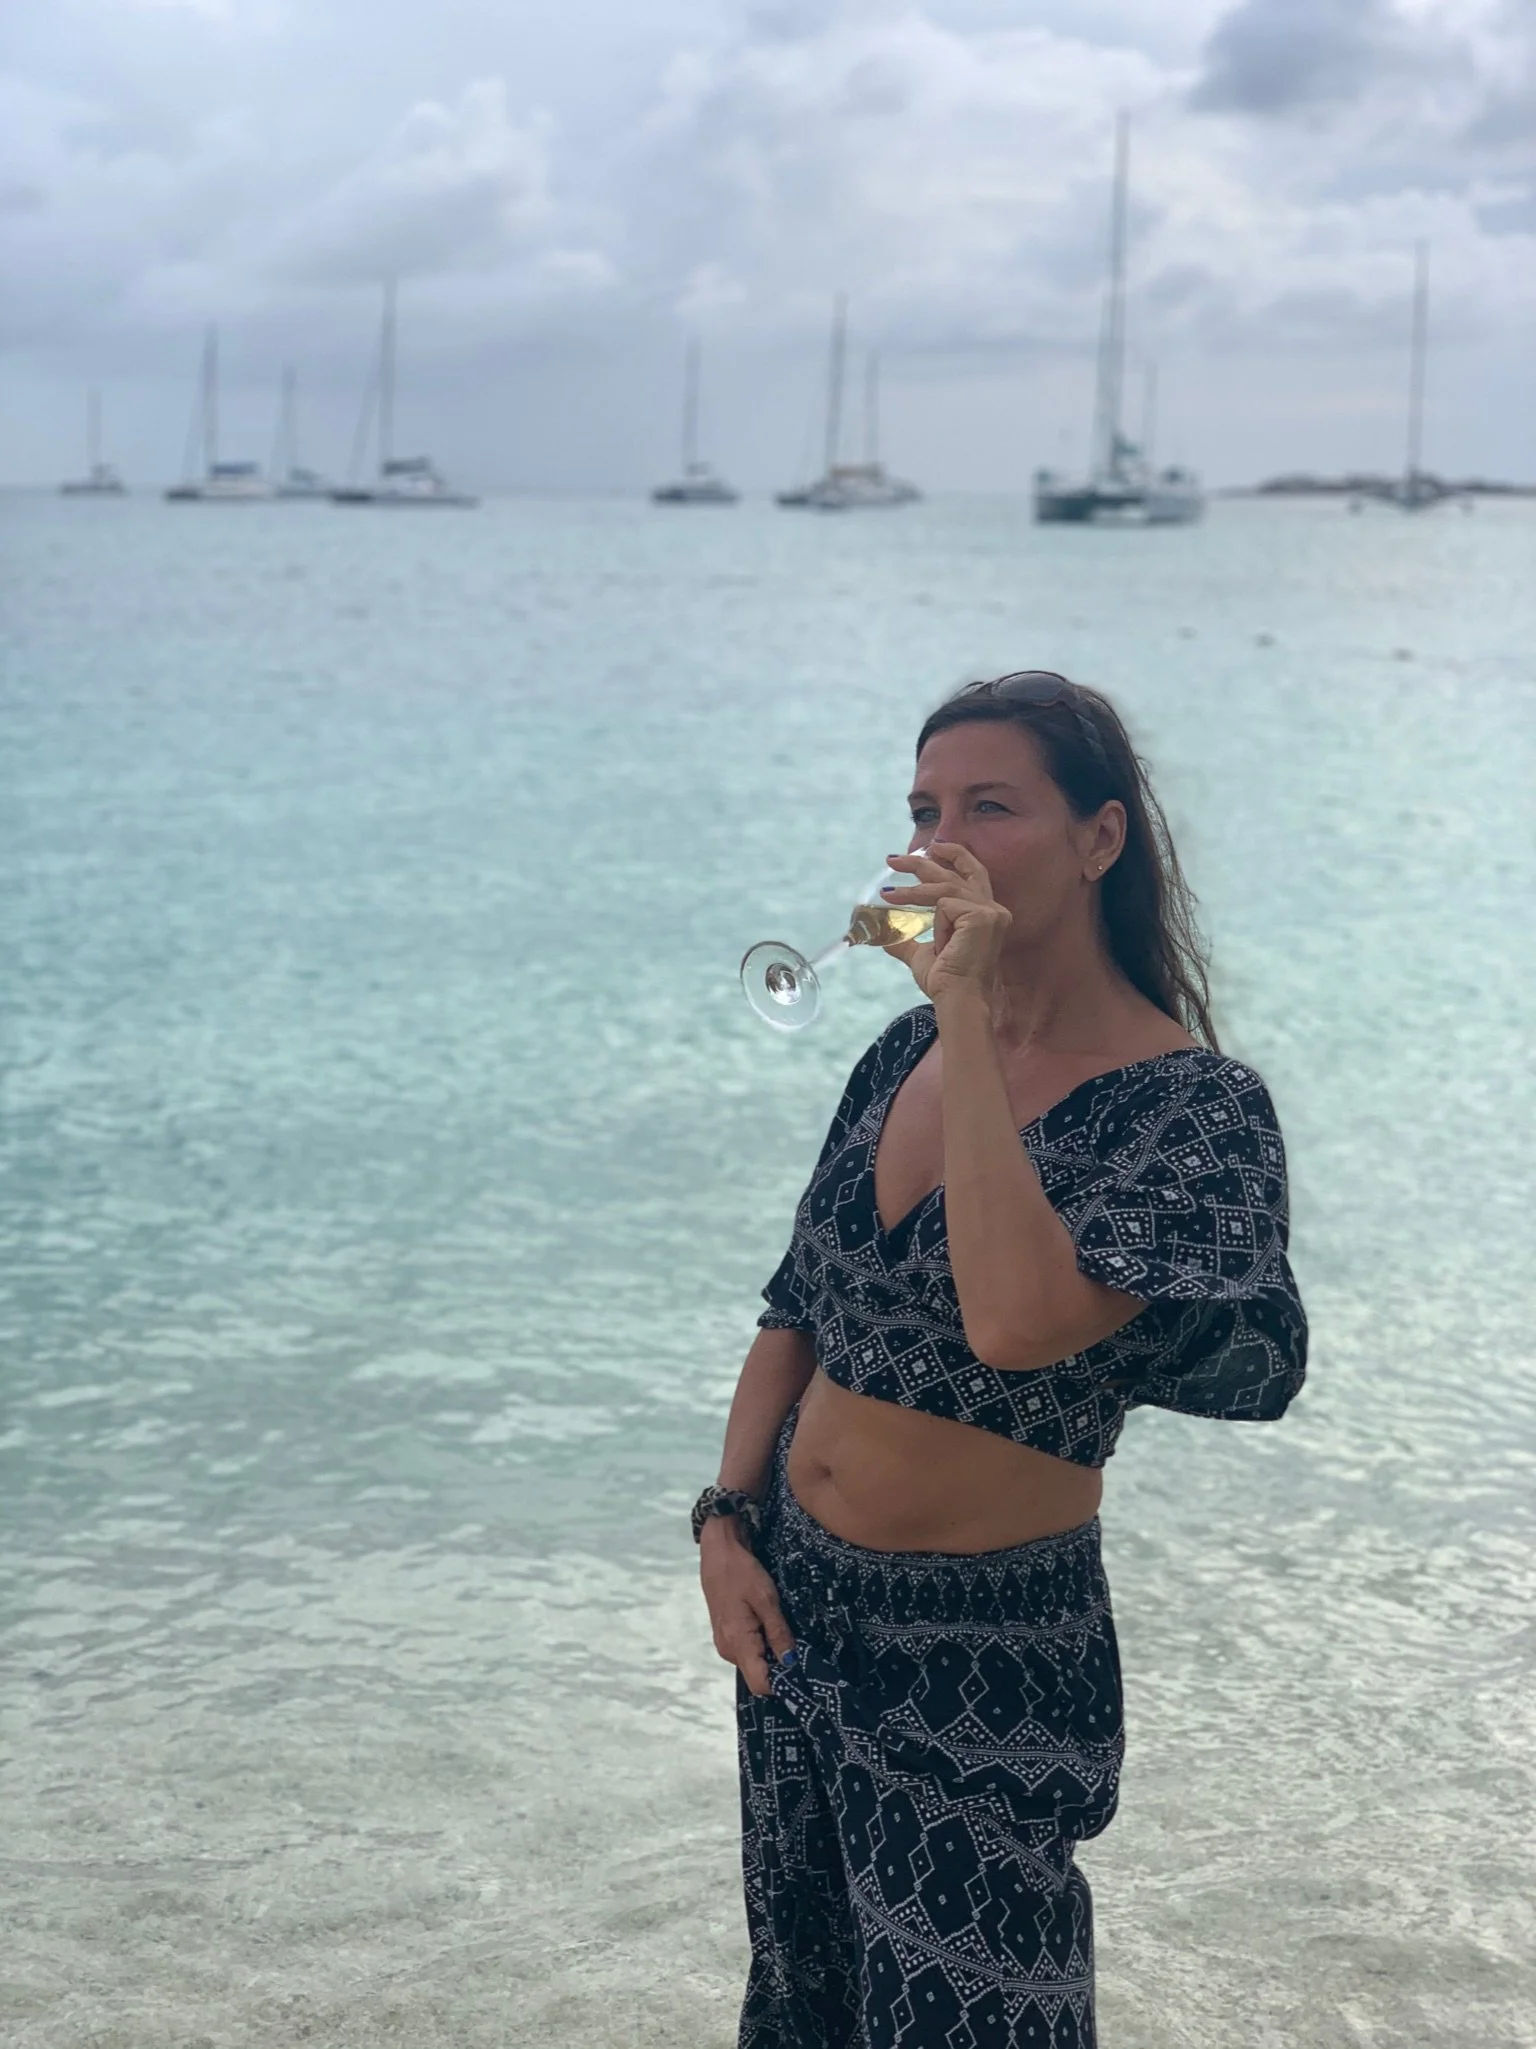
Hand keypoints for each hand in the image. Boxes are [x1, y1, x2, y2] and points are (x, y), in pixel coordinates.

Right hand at [699, 1518, 795, 1697]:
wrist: (717, 1551)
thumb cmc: (741, 1572)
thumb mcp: (766, 1599)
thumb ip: (778, 1633)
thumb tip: (791, 1663)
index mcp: (737, 1643)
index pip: (760, 1684)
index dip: (783, 1683)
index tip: (804, 1673)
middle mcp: (728, 1650)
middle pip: (758, 1674)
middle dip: (780, 1666)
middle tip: (801, 1647)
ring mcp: (725, 1643)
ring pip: (754, 1662)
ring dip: (771, 1652)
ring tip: (786, 1631)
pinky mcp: (726, 1635)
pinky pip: (748, 1650)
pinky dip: (761, 1643)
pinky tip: (771, 1625)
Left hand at [880, 842, 1010, 1004]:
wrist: (956, 998)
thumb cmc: (946, 981)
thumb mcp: (921, 955)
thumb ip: (907, 940)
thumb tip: (884, 934)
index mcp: (986, 914)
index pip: (973, 873)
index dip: (954, 855)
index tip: (932, 846)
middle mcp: (994, 909)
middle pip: (958, 871)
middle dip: (924, 861)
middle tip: (892, 859)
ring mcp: (990, 912)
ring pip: (944, 888)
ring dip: (912, 890)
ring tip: (888, 894)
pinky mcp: (981, 916)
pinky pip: (944, 905)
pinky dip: (933, 920)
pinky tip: (937, 942)